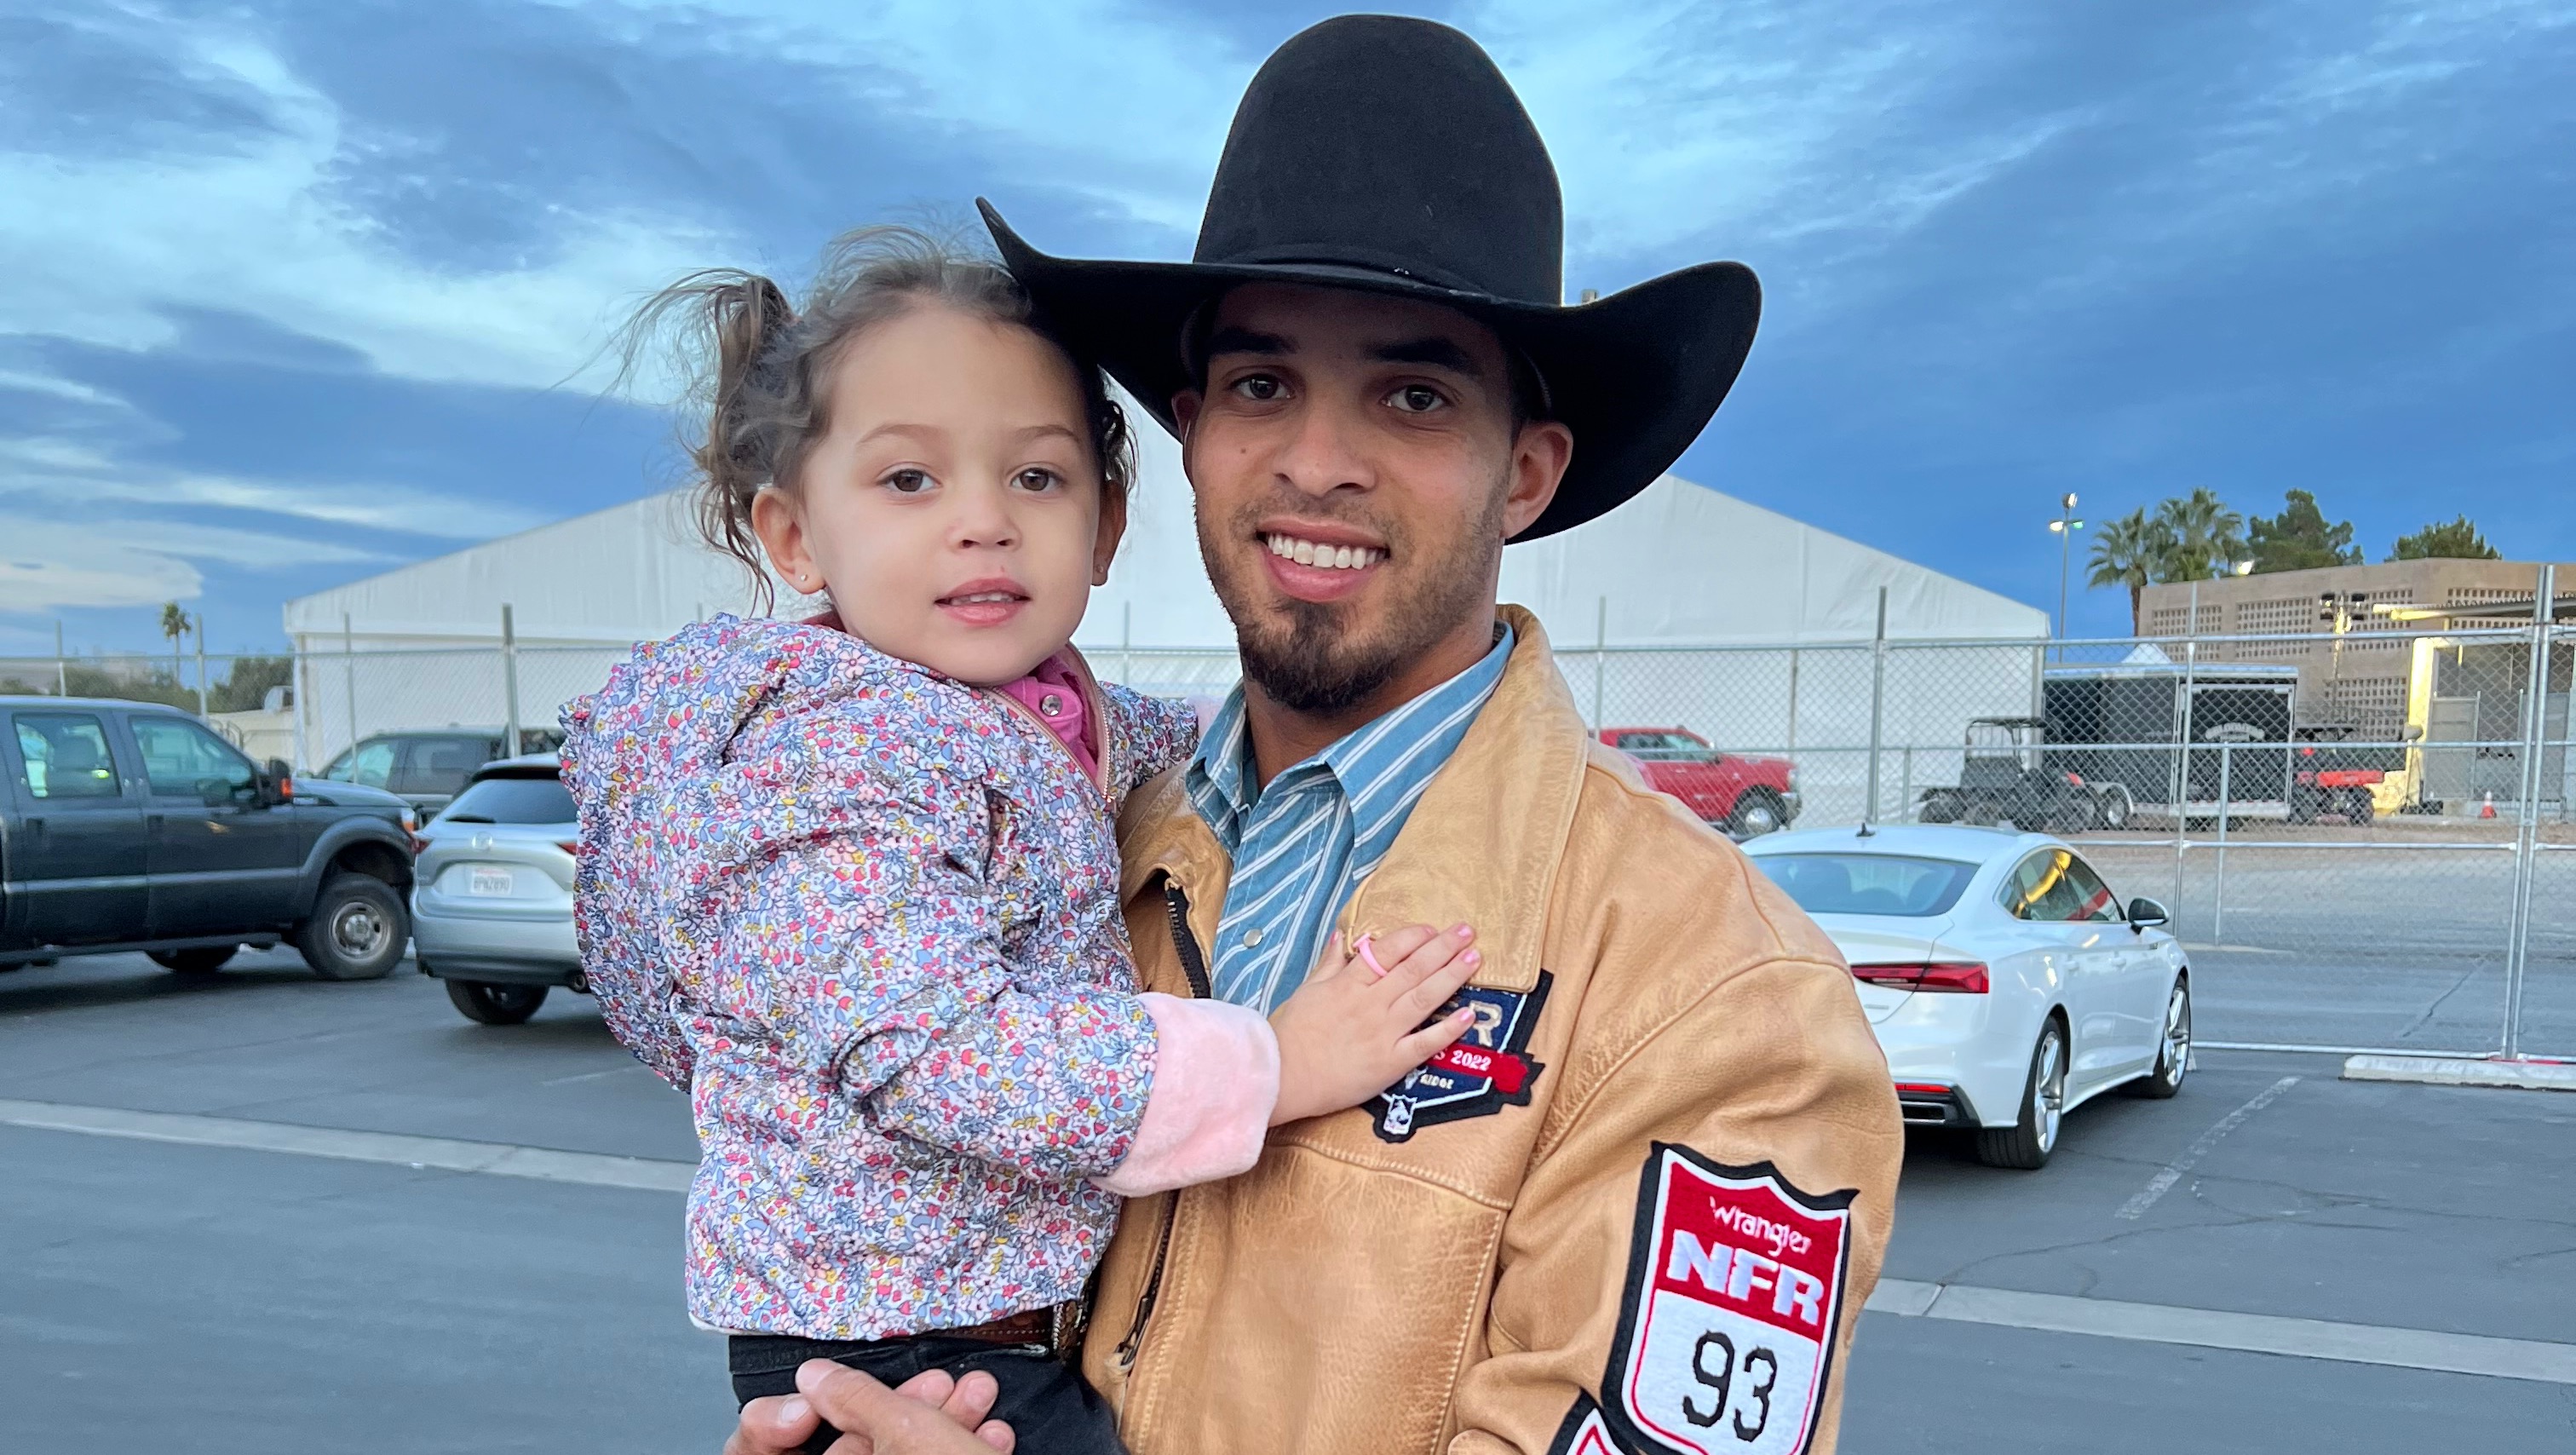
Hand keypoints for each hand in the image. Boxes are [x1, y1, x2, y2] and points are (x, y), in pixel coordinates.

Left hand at [723, 1363, 1014, 1454]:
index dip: (781, 1419)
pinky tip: (986, 1439)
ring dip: (938, 1425)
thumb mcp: (906, 1434)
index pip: (757, 1450)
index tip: (822, 1396)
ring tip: (977, 1400)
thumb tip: (817, 1379)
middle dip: (895, 1408)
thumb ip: (854, 1400)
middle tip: (935, 1386)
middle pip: (843, 1453)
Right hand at [1268, 922, 1480, 1125]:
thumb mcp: (1307, 990)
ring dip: (1452, 977)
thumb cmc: (1290, 1034)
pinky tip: (1468, 1015)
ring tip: (1473, 959)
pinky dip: (1448, 1030)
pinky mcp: (1390, 1063)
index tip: (1432, 929)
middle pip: (1413, 969)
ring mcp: (1382, 1033)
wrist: (1281, 1077)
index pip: (1388, 952)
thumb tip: (1342, 937)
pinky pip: (1424, 1044)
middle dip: (1443, 948)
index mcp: (1349, 984)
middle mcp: (1370, 1004)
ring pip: (1424, 998)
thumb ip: (1330, 963)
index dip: (1413, 937)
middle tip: (1466, 932)